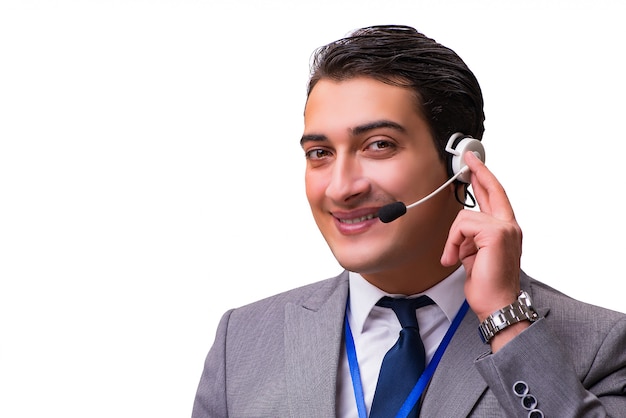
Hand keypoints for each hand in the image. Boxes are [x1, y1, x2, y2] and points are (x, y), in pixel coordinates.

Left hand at [441, 152, 522, 323]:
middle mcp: (510, 226)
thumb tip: (461, 227)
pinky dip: (453, 242)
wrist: (497, 304)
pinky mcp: (496, 233)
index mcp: (506, 230)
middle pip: (493, 190)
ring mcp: (506, 228)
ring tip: (454, 257)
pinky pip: (463, 226)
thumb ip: (471, 236)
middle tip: (468, 157)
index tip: (475, 165)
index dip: (486, 178)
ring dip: (453, 238)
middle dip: (478, 171)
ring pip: (465, 216)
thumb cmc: (487, 285)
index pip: (496, 197)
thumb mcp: (474, 254)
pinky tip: (455, 258)